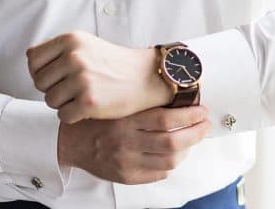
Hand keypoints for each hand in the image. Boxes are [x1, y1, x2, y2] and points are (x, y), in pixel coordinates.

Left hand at [26, 32, 170, 123]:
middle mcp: (73, 57)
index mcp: (69, 40)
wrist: (144, 78)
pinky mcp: (89, 102)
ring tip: (77, 98)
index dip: (38, 71)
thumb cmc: (110, 62)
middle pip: (39, 82)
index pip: (32, 58)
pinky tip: (84, 110)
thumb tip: (31, 61)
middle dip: (50, 89)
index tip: (52, 77)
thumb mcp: (84, 44)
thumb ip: (58, 50)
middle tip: (68, 90)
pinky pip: (63, 116)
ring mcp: (81, 80)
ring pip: (49, 100)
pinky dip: (71, 116)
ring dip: (60, 104)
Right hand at [57, 105, 209, 184]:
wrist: (69, 142)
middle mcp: (127, 142)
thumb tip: (171, 98)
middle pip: (172, 141)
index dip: (188, 115)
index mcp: (124, 120)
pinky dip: (171, 164)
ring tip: (191, 139)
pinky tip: (173, 154)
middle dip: (195, 133)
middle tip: (205, 125)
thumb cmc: (92, 119)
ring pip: (169, 160)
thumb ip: (137, 105)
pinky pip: (159, 173)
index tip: (201, 111)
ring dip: (186, 150)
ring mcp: (128, 162)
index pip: (164, 119)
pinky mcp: (128, 177)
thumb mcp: (112, 104)